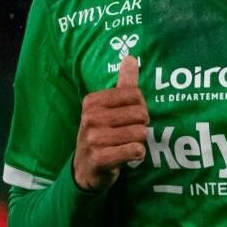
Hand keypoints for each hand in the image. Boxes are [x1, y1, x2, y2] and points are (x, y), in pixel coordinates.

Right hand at [72, 55, 149, 191]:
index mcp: (92, 101)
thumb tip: (130, 57)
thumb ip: (123, 83)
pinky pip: (135, 151)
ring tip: (124, 145)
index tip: (128, 117)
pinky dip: (137, 154)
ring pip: (140, 133)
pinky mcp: (100, 158)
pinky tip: (127, 156)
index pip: (135, 94)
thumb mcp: (108, 107)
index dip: (140, 107)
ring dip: (138, 141)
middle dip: (141, 125)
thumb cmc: (101, 133)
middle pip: (140, 114)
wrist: (85, 169)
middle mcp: (90, 117)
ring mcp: (93, 138)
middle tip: (128, 133)